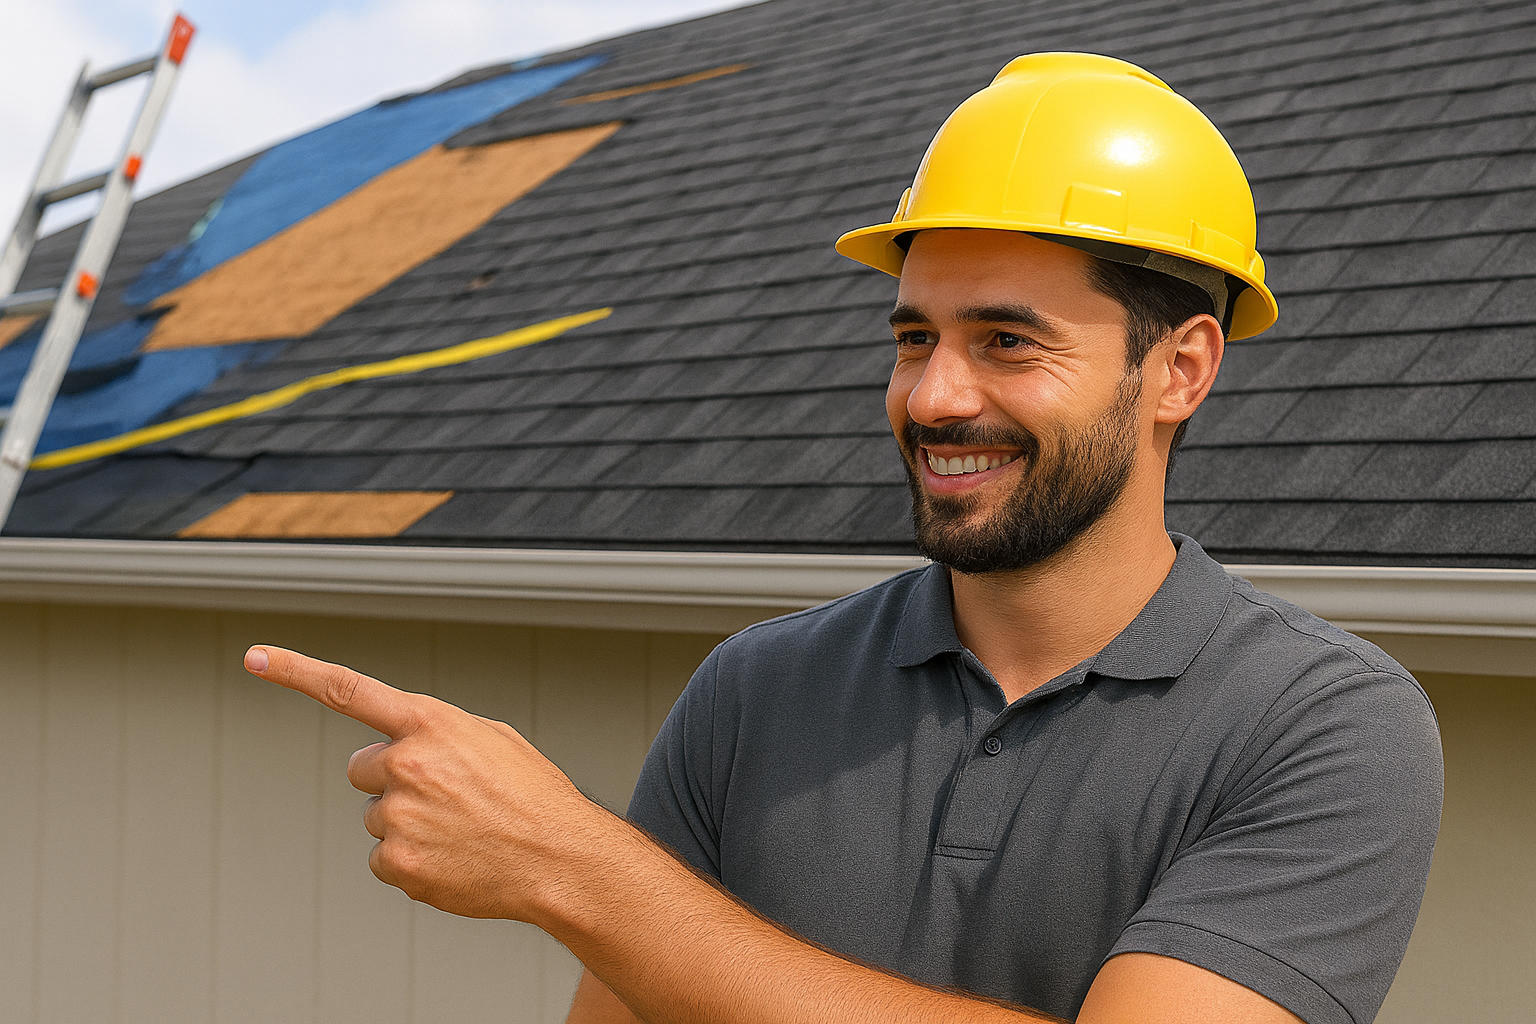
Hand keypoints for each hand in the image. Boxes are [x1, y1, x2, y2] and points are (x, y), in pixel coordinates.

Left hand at [244, 644, 603, 921]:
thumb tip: (398, 748)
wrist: (559, 857)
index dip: (296, 671)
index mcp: (430, 723)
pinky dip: (411, 861)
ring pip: (376, 815)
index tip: (255, 656)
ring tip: (460, 829)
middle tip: (445, 796)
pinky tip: (452, 858)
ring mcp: (398, 816)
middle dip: (391, 778)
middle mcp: (406, 764)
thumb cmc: (533, 795)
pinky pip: (382, 858)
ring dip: (407, 821)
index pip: (349, 690)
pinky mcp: (397, 863)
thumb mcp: (493, 739)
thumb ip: (437, 732)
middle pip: (362, 767)